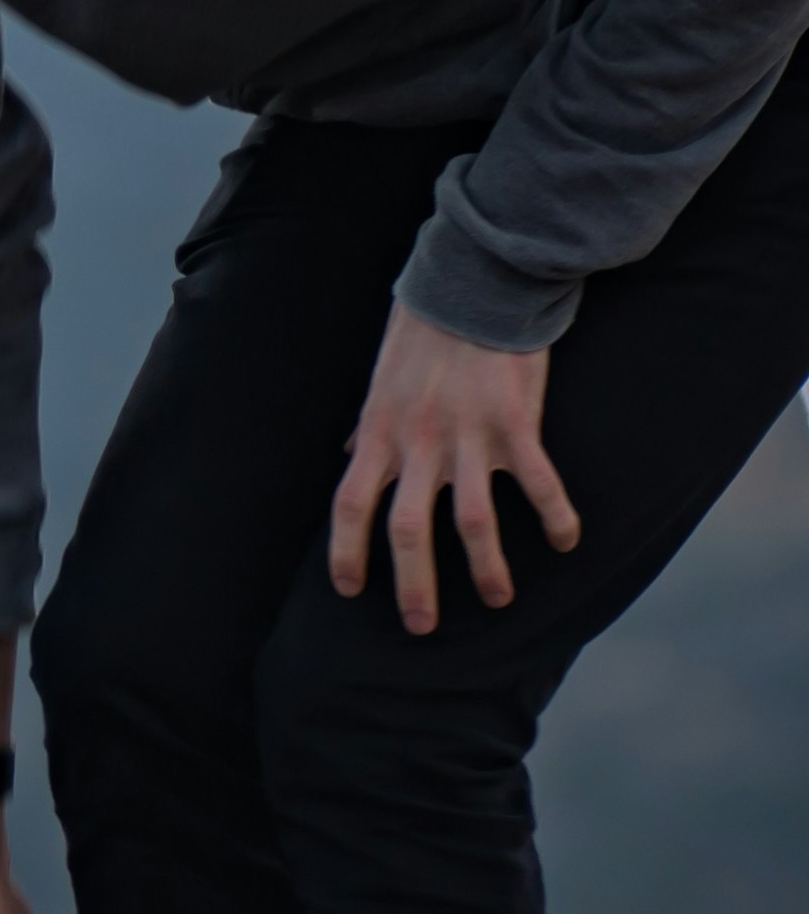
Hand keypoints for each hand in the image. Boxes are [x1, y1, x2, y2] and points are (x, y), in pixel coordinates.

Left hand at [326, 302, 572, 636]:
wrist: (473, 287)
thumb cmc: (423, 334)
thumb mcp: (380, 380)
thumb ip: (368, 425)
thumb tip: (348, 453)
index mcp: (378, 432)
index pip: (349, 503)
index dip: (346, 550)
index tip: (348, 589)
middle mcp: (418, 442)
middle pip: (407, 529)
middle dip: (413, 585)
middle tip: (420, 626)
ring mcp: (467, 436)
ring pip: (473, 521)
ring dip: (485, 568)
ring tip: (497, 599)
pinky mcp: (517, 425)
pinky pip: (538, 484)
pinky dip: (554, 516)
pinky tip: (566, 542)